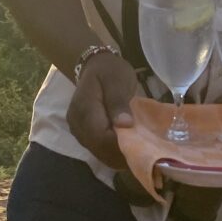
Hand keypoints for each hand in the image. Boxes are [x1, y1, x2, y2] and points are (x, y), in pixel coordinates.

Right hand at [66, 52, 140, 168]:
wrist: (96, 65)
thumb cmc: (110, 71)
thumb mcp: (118, 79)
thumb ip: (119, 101)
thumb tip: (124, 124)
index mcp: (84, 108)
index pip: (100, 137)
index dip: (120, 145)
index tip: (142, 145)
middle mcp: (77, 123)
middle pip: (99, 148)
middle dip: (121, 153)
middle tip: (144, 151)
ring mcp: (78, 130)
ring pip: (98, 152)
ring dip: (118, 155)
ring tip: (138, 151)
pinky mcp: (83, 133)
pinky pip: (98, 148)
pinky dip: (113, 152)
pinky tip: (127, 147)